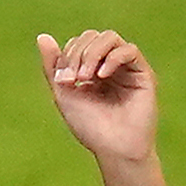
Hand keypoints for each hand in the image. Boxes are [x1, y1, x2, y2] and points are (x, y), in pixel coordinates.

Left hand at [35, 28, 156, 164]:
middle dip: (78, 53)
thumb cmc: (91, 127)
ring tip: (86, 76)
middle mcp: (110, 66)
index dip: (67, 54)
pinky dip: (112, 58)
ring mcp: (127, 69)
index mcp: (92, 69)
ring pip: (110, 38)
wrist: (114, 149)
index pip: (78, 43)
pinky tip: (102, 76)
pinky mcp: (144, 75)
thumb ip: (53, 66)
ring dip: (92, 52)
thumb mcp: (64, 94)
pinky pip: (129, 50)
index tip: (64, 81)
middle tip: (74, 78)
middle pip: (92, 36)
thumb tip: (42, 36)